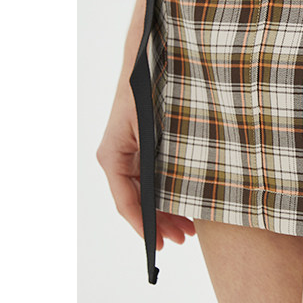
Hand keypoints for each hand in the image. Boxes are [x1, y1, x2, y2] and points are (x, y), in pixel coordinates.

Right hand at [96, 81, 195, 250]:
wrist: (148, 59)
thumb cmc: (148, 90)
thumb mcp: (154, 129)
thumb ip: (158, 162)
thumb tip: (168, 199)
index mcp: (114, 156)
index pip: (127, 202)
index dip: (145, 226)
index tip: (159, 243)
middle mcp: (117, 157)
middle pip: (137, 201)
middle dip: (160, 222)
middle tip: (184, 237)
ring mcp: (128, 152)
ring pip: (145, 191)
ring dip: (165, 209)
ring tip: (188, 227)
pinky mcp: (140, 145)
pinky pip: (150, 176)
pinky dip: (165, 190)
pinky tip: (183, 201)